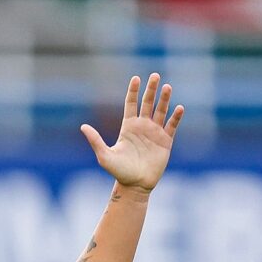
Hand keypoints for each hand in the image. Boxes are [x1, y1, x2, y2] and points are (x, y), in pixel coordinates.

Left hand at [80, 74, 182, 191]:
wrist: (135, 185)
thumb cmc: (119, 171)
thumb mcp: (104, 155)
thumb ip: (95, 140)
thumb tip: (82, 126)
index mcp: (128, 127)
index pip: (131, 104)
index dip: (133, 91)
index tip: (136, 78)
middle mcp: (142, 127)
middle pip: (147, 103)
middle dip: (151, 90)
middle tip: (155, 75)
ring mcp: (155, 133)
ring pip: (161, 111)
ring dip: (164, 99)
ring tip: (167, 86)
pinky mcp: (166, 141)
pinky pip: (172, 126)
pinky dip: (176, 117)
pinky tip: (179, 108)